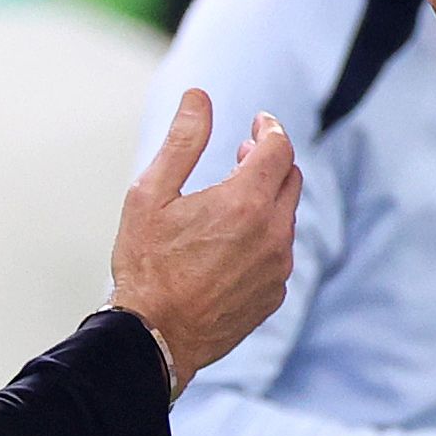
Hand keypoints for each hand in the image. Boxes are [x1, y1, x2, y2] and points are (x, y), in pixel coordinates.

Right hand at [109, 90, 300, 396]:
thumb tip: (199, 96)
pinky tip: (232, 243)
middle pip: (290, 179)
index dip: (270, 128)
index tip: (257, 123)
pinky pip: (279, 254)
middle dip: (270, 160)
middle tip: (242, 154)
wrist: (154, 338)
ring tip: (232, 199)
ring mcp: (278, 268)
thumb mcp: (151, 194)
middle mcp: (272, 233)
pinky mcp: (274, 295)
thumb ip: (182, 140)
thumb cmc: (146, 265)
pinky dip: (264, 237)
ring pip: (286, 218)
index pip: (279, 147)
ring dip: (267, 199)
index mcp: (245, 201)